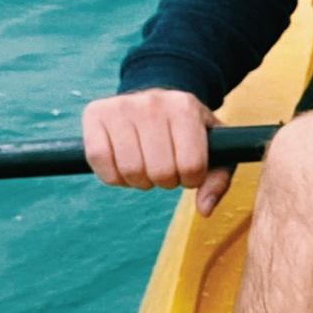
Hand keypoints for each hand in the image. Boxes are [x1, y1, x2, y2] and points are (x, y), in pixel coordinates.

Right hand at [82, 89, 233, 215]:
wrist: (155, 103)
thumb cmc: (187, 131)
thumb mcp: (214, 148)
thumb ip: (217, 180)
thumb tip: (205, 210)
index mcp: (186, 108)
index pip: (191, 165)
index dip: (190, 180)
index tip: (188, 172)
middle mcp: (153, 103)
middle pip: (160, 171)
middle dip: (165, 182)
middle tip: (165, 170)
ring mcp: (122, 106)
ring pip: (130, 169)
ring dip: (139, 181)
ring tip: (146, 167)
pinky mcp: (95, 113)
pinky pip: (99, 160)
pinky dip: (113, 176)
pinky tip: (124, 166)